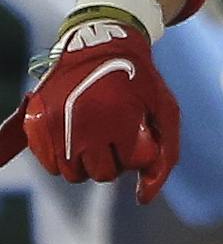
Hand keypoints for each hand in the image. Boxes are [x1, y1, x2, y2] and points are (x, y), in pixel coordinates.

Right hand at [0, 17, 178, 202]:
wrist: (104, 44)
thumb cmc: (141, 81)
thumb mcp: (165, 112)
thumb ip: (164, 157)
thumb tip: (144, 199)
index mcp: (116, 120)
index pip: (126, 166)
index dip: (136, 151)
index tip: (138, 129)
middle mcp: (80, 125)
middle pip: (98, 174)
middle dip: (112, 160)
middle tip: (117, 134)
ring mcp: (54, 124)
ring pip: (72, 173)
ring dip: (88, 162)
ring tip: (99, 134)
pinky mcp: (35, 123)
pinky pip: (50, 164)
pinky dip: (65, 158)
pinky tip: (79, 136)